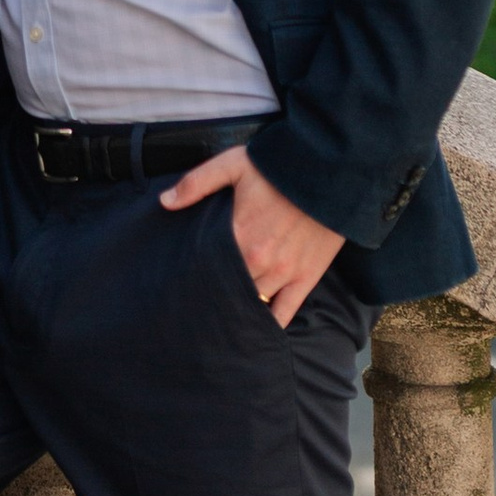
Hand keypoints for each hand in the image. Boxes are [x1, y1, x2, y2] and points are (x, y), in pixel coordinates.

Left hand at [157, 143, 343, 328]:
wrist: (331, 172)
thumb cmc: (280, 168)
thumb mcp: (234, 164)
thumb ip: (197, 183)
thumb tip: (165, 201)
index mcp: (238, 236)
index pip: (207, 268)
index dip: (194, 277)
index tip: (181, 284)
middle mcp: (259, 261)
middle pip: (227, 289)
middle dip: (213, 295)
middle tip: (199, 304)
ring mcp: (284, 274)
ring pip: (253, 304)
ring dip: (238, 310)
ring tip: (221, 318)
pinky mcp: (306, 278)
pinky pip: (285, 313)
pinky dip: (269, 325)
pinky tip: (255, 331)